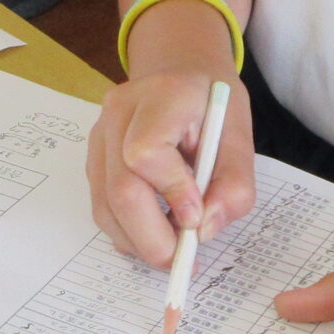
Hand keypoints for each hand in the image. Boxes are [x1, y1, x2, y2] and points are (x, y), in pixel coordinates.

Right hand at [89, 71, 255, 267]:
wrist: (180, 72)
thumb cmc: (211, 104)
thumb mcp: (239, 135)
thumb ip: (233, 184)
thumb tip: (204, 230)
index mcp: (162, 95)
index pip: (146, 151)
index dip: (171, 193)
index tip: (197, 219)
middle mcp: (120, 111)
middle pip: (120, 187)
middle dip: (152, 237)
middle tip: (183, 261)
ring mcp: (99, 134)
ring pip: (105, 205)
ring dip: (139, 241)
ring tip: (174, 248)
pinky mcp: (93, 157)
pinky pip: (102, 206)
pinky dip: (128, 232)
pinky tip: (154, 232)